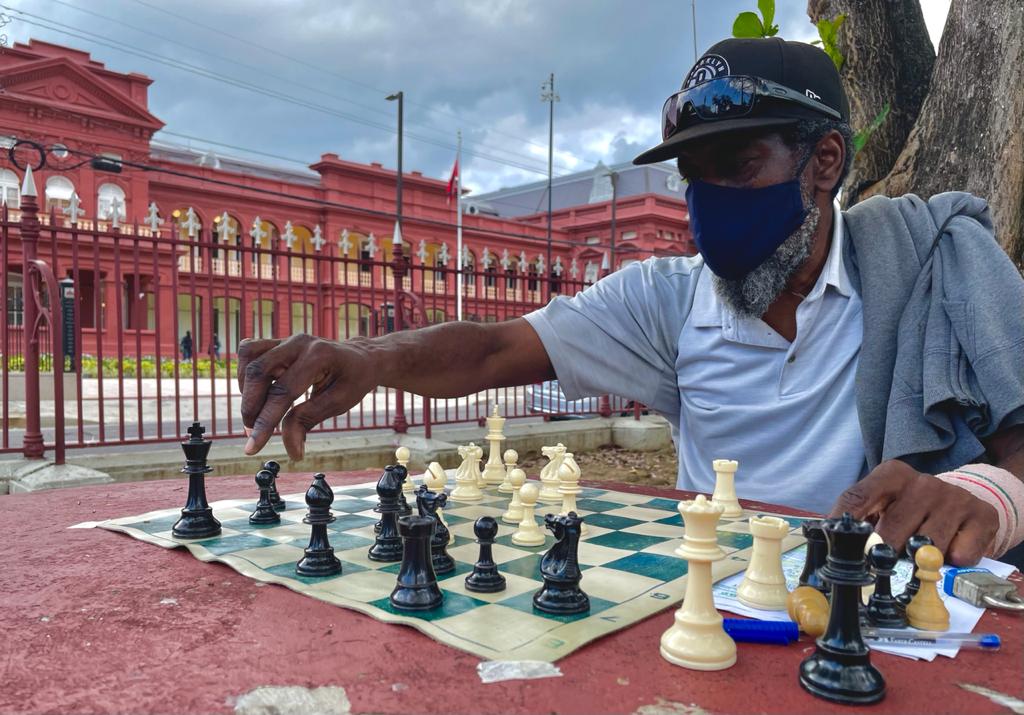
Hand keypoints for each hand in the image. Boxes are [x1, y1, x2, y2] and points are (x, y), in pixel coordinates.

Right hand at [237, 334, 377, 459]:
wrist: (360, 358)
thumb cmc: (353, 380)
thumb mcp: (339, 403)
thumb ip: (309, 421)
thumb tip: (291, 451)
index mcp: (319, 356)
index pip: (283, 391)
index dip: (265, 422)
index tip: (252, 447)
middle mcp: (299, 343)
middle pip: (259, 371)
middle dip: (250, 407)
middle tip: (252, 432)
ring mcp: (287, 339)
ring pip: (249, 357)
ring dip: (245, 390)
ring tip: (255, 414)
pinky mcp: (278, 342)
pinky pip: (250, 353)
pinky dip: (246, 375)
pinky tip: (256, 394)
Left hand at [829, 459, 997, 565]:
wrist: (964, 504)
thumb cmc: (912, 509)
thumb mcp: (884, 505)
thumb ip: (859, 517)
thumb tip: (826, 538)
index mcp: (892, 474)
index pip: (857, 498)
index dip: (843, 525)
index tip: (834, 545)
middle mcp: (923, 482)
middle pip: (890, 532)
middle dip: (883, 554)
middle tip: (882, 563)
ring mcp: (954, 498)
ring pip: (925, 547)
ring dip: (920, 560)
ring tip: (919, 553)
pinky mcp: (982, 516)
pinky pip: (959, 555)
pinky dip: (951, 562)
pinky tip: (949, 550)